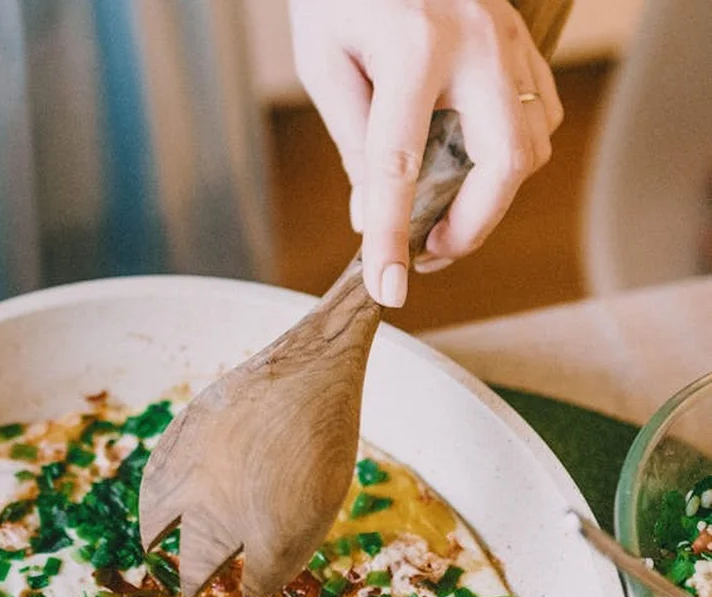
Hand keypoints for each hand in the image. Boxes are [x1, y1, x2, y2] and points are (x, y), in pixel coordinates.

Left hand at [290, 0, 562, 306]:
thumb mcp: (324, 59)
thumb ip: (353, 137)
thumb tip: (371, 212)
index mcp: (414, 46)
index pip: (401, 166)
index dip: (391, 236)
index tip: (387, 288)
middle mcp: (476, 44)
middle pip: (503, 164)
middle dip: (471, 225)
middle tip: (428, 252)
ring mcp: (509, 40)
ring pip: (531, 144)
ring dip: (492, 195)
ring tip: (442, 215)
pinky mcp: (521, 40)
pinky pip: (540, 113)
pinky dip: (511, 156)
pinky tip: (472, 167)